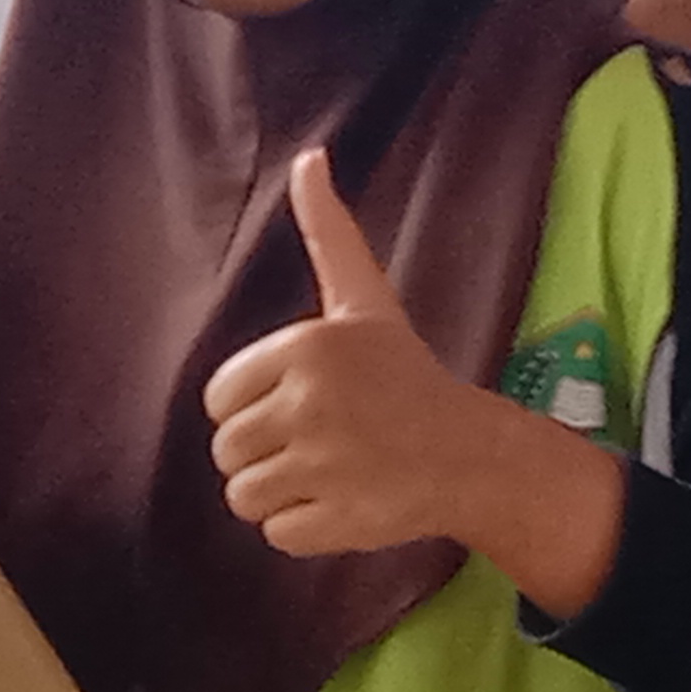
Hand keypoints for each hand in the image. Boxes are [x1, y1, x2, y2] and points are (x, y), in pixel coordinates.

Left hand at [206, 151, 624, 609]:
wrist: (471, 451)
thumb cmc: (403, 372)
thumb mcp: (364, 299)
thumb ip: (328, 233)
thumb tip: (309, 157)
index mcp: (305, 347)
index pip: (219, 399)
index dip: (253, 407)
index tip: (302, 402)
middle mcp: (311, 403)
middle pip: (227, 451)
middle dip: (266, 452)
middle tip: (322, 440)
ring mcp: (325, 466)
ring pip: (243, 497)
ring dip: (280, 492)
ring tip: (330, 470)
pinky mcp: (338, 519)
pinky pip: (277, 534)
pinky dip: (305, 527)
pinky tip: (345, 500)